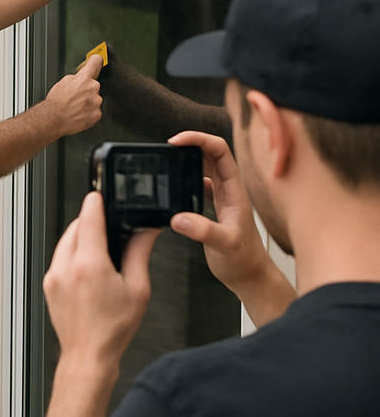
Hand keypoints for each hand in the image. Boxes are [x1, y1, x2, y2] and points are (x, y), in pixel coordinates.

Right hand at [43, 54, 103, 136]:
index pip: (96, 63)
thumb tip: (81, 76)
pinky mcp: (97, 114)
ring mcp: (96, 102)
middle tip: (76, 97)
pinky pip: (95, 111)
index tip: (98, 60)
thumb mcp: (63, 82)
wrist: (52, 119)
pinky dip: (88, 113)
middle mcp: (92, 88)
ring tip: (76, 107)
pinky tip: (79, 113)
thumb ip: (76, 78)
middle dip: (87, 90)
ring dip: (88, 102)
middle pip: (94, 86)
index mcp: (84, 78)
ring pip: (95, 99)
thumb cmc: (55, 102)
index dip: (96, 61)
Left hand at [43, 192, 158, 369]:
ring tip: (101, 252)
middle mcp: (66, 267)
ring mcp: (53, 276)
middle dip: (91, 223)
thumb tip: (146, 231)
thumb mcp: (137, 289)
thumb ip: (140, 253)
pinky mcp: (48, 283)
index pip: (88, 219)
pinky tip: (89, 267)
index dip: (96, 202)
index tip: (101, 195)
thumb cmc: (112, 329)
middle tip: (110, 229)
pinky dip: (72, 254)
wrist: (89, 355)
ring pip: (65, 241)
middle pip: (75, 227)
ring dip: (81, 238)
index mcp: (89, 265)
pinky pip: (59, 257)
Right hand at [167, 131, 274, 296]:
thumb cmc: (244, 261)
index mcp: (234, 190)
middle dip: (190, 143)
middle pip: (211, 153)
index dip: (199, 139)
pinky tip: (173, 185)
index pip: (220, 151)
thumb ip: (203, 231)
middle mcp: (229, 189)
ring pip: (205, 166)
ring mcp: (221, 197)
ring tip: (168, 159)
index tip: (177, 141)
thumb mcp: (224, 245)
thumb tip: (178, 218)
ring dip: (187, 158)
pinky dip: (185, 178)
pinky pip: (198, 183)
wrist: (250, 277)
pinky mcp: (213, 207)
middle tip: (167, 146)